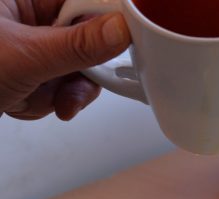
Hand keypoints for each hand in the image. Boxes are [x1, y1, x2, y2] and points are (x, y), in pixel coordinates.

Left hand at [0, 0, 129, 119]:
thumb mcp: (25, 56)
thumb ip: (77, 44)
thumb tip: (119, 30)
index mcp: (22, 2)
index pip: (83, 3)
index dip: (109, 18)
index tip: (131, 35)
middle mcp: (28, 23)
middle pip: (87, 37)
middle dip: (88, 64)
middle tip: (87, 74)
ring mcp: (32, 52)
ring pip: (81, 66)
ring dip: (74, 89)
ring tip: (59, 99)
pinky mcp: (33, 79)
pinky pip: (66, 87)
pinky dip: (60, 100)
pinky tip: (43, 104)